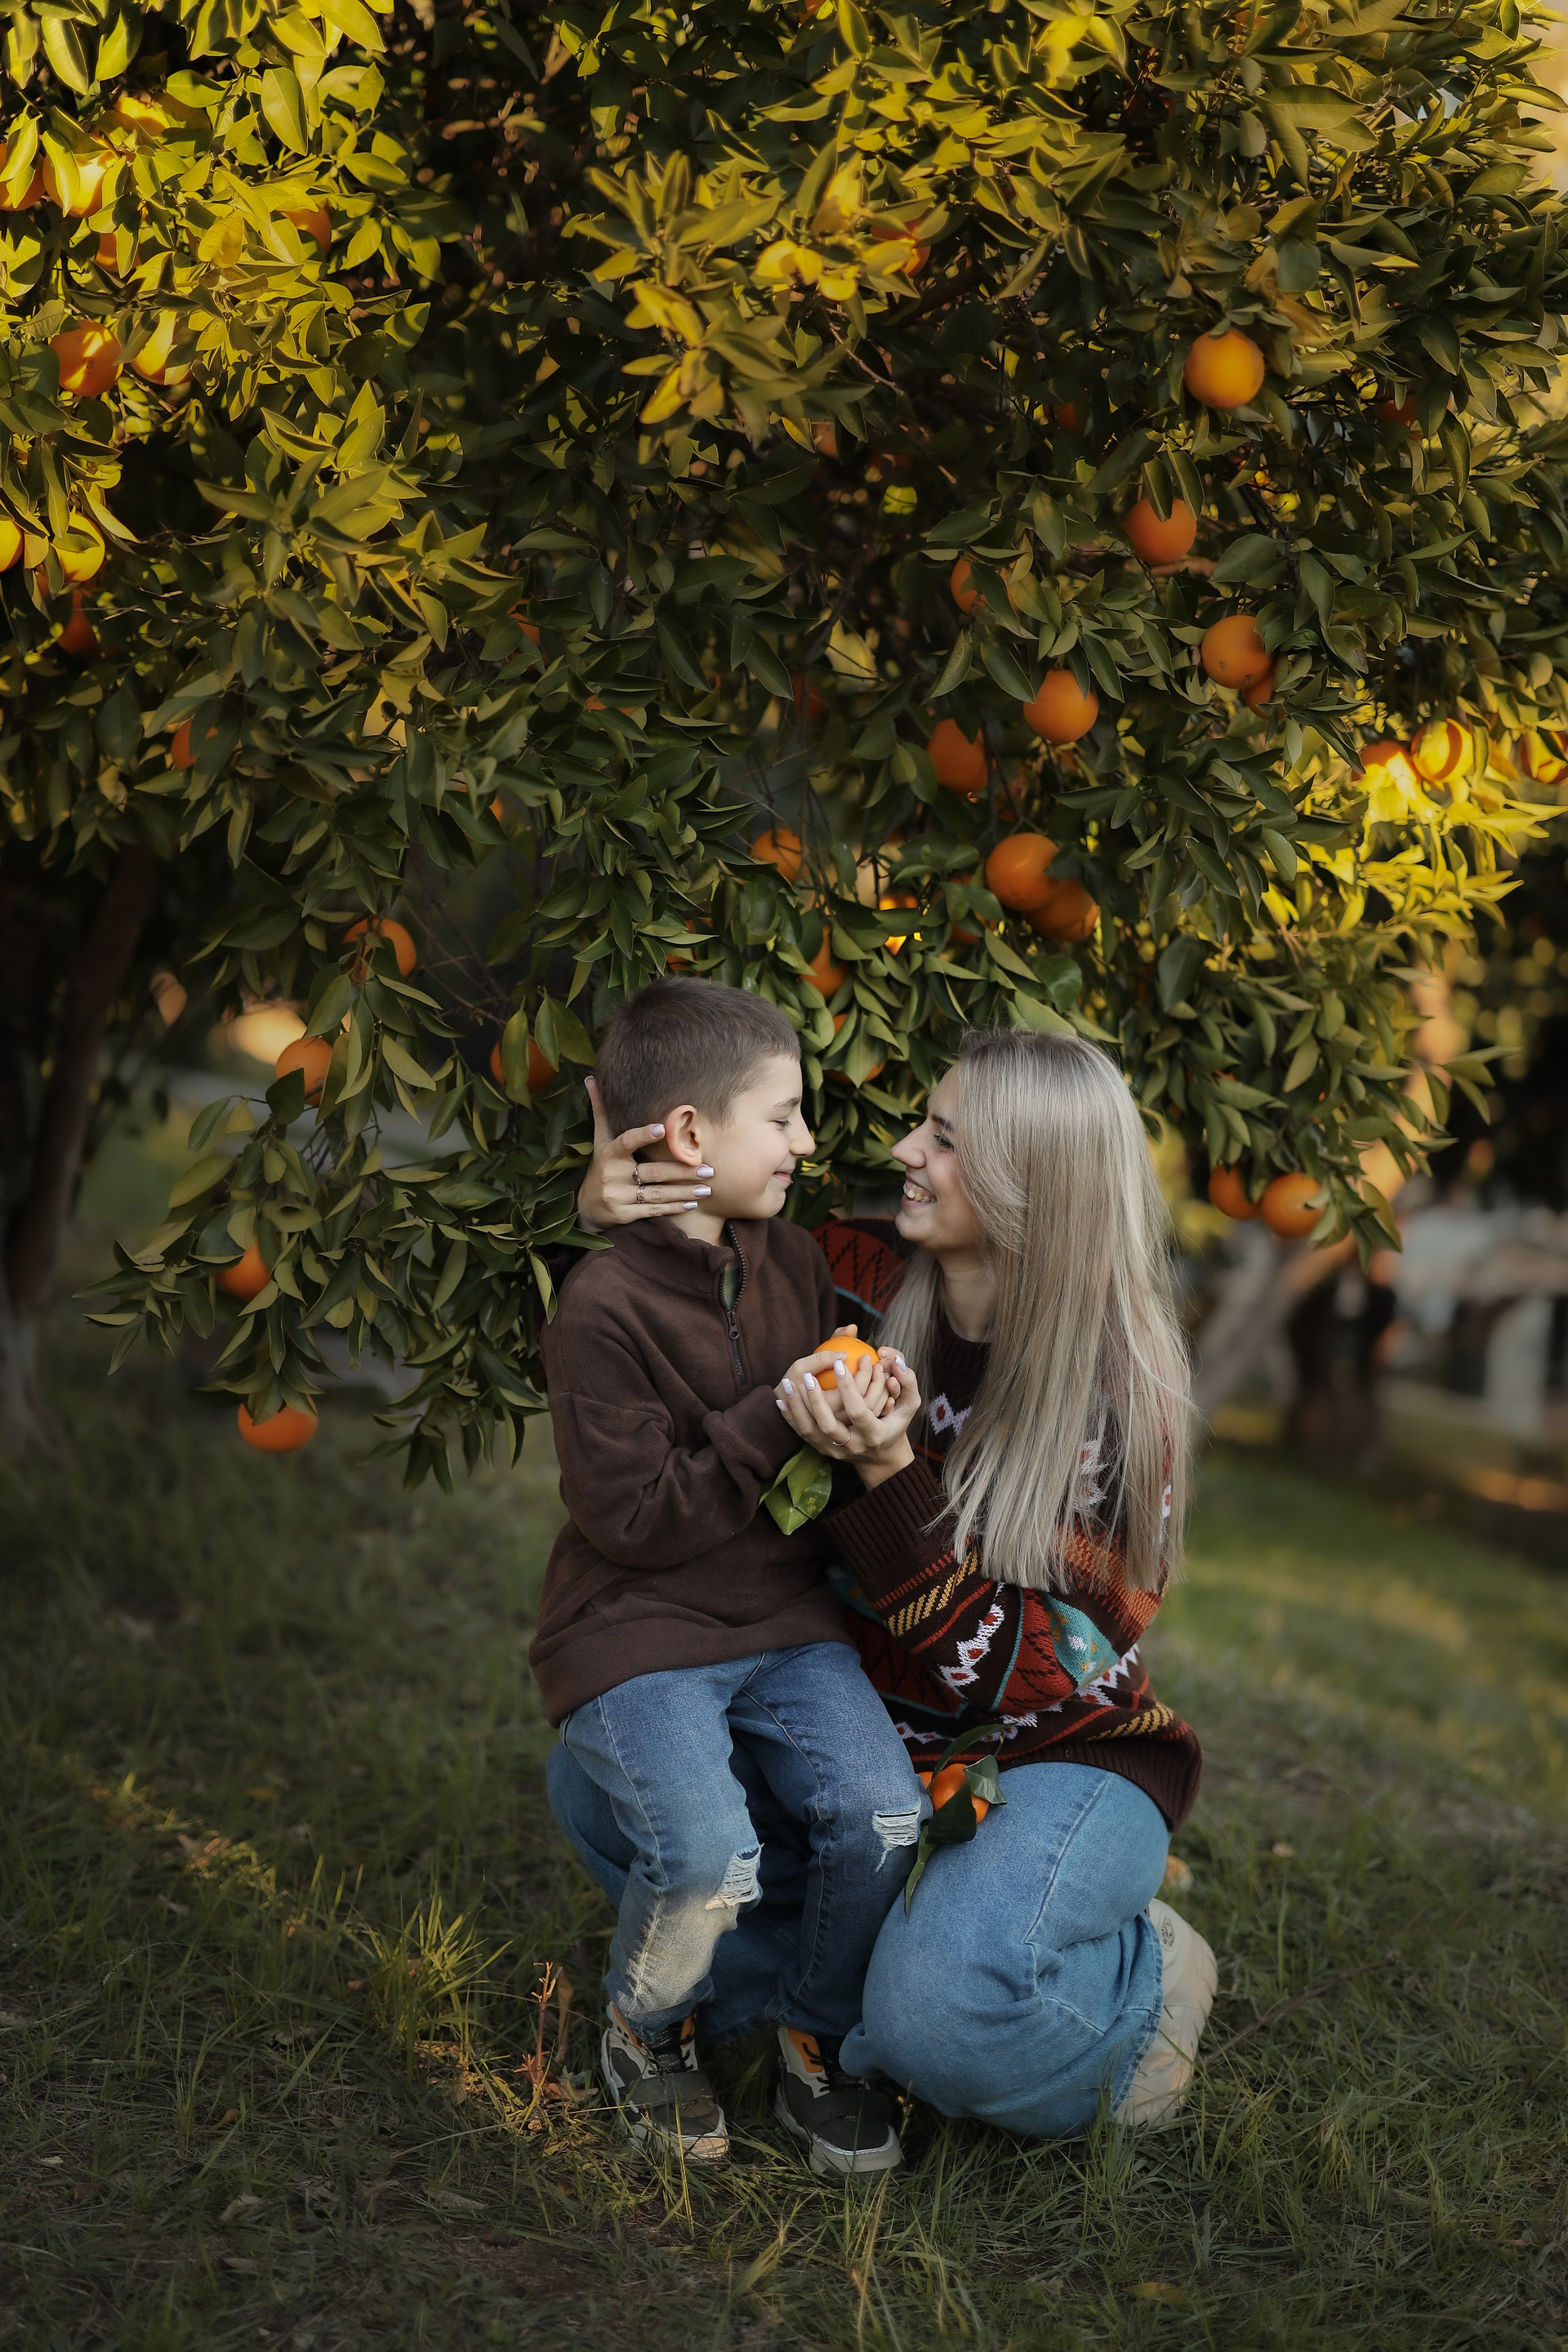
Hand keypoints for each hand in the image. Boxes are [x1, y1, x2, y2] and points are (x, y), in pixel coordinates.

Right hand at [575, 1077, 711, 1231]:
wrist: (587, 1207)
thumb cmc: (601, 1166)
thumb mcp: (600, 1141)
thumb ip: (601, 1112)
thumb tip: (592, 1078)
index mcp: (609, 1153)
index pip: (627, 1141)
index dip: (644, 1135)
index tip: (663, 1129)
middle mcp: (612, 1175)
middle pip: (652, 1172)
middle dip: (682, 1171)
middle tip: (708, 1168)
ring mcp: (618, 1197)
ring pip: (657, 1193)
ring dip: (684, 1191)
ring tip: (708, 1188)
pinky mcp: (624, 1215)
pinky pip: (654, 1210)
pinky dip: (674, 1207)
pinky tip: (693, 1203)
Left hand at [774, 1328, 920, 1489]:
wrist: (879, 1456)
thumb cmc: (895, 1422)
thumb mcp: (910, 1405)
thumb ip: (908, 1381)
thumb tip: (896, 1360)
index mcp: (874, 1434)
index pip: (858, 1411)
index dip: (849, 1387)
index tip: (840, 1362)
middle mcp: (853, 1446)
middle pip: (829, 1425)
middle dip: (816, 1400)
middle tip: (807, 1375)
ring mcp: (835, 1451)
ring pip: (810, 1431)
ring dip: (797, 1407)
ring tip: (787, 1384)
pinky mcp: (821, 1450)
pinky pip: (802, 1433)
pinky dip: (791, 1416)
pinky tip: (781, 1399)